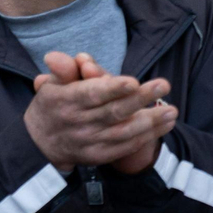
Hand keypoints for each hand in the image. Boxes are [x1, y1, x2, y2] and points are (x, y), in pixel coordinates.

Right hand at [24, 52, 176, 173]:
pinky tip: (166, 124)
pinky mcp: (99, 156)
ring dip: (150, 121)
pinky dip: (148, 136)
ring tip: (172, 110)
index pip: (90, 94)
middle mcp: (77, 123)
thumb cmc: (53, 105)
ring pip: (123, 132)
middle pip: (112, 112)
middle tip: (164, 85)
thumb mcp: (52, 84)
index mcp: (65, 101)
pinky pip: (126, 146)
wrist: (40, 144)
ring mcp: (89, 142)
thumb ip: (65, 69)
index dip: (112, 89)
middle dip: (140, 99)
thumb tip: (72, 57)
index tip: (133, 81)